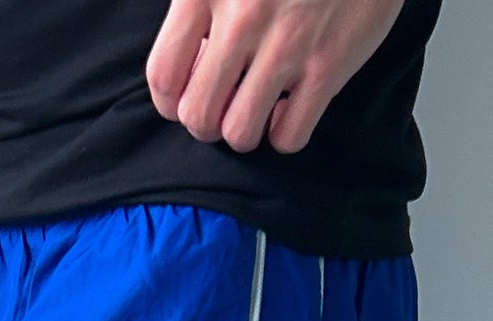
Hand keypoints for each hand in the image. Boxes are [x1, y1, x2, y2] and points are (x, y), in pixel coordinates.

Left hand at [147, 0, 405, 153]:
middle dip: (207, 123)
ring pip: (240, 133)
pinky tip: (289, 109)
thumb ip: (200, 2)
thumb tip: (190, 59)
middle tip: (224, 105)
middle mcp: (242, 17)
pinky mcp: (328, 64)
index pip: (164, 76)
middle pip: (198, 115)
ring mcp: (287, 43)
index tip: (185, 97)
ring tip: (256, 109)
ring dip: (244, 131)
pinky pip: (289, 136)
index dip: (171, 101)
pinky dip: (284, 134)